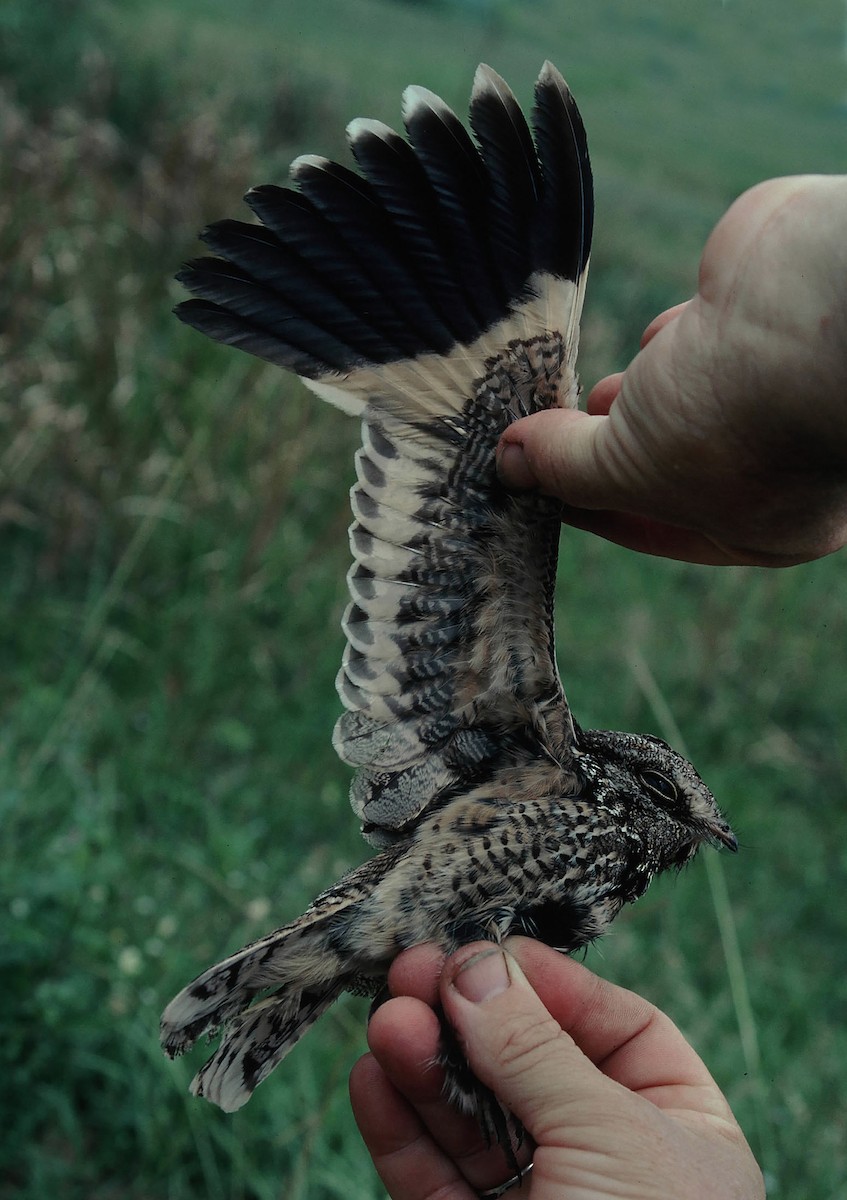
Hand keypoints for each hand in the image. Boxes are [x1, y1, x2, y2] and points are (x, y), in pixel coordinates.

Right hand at [349, 939, 763, 1198]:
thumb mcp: (610, 1137)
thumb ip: (535, 1048)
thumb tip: (475, 963)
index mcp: (675, 1124)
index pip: (609, 1024)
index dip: (545, 981)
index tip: (482, 947)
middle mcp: (602, 1156)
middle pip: (524, 1061)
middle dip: (467, 1015)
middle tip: (411, 969)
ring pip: (468, 1113)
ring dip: (425, 1062)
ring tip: (388, 1017)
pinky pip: (429, 1173)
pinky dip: (398, 1124)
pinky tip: (373, 1077)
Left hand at [497, 175, 846, 565]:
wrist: (813, 305)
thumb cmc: (735, 417)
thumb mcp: (632, 466)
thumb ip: (567, 468)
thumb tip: (510, 466)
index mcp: (769, 527)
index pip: (661, 531)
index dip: (594, 513)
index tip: (536, 493)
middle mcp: (778, 464)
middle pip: (668, 464)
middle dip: (607, 450)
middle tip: (549, 438)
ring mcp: (771, 385)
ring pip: (680, 399)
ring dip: (633, 394)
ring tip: (591, 393)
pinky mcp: (755, 321)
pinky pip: (696, 338)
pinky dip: (667, 339)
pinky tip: (653, 338)